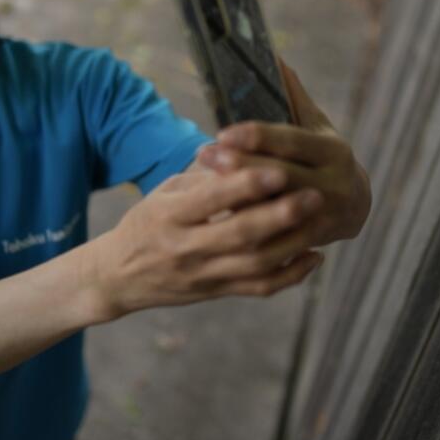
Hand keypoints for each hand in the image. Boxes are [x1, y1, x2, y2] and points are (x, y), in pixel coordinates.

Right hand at [91, 164, 325, 318]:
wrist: (120, 276)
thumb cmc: (149, 222)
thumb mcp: (165, 192)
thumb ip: (204, 176)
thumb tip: (242, 146)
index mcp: (169, 215)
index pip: (212, 199)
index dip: (247, 184)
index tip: (279, 169)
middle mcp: (186, 248)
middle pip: (241, 234)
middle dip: (281, 215)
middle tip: (314, 194)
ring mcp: (203, 274)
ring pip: (256, 264)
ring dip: (293, 243)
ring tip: (320, 220)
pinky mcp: (217, 293)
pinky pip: (260, 288)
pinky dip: (291, 275)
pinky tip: (313, 256)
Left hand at [196, 58, 371, 247]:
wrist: (355, 206)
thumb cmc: (324, 157)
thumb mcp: (316, 126)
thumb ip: (294, 96)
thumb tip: (273, 55)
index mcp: (333, 151)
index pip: (291, 141)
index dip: (256, 137)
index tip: (222, 132)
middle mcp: (333, 183)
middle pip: (279, 175)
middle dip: (239, 166)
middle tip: (203, 155)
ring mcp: (322, 215)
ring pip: (274, 208)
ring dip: (238, 198)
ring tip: (202, 185)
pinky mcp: (311, 241)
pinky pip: (274, 236)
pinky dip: (247, 227)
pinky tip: (217, 219)